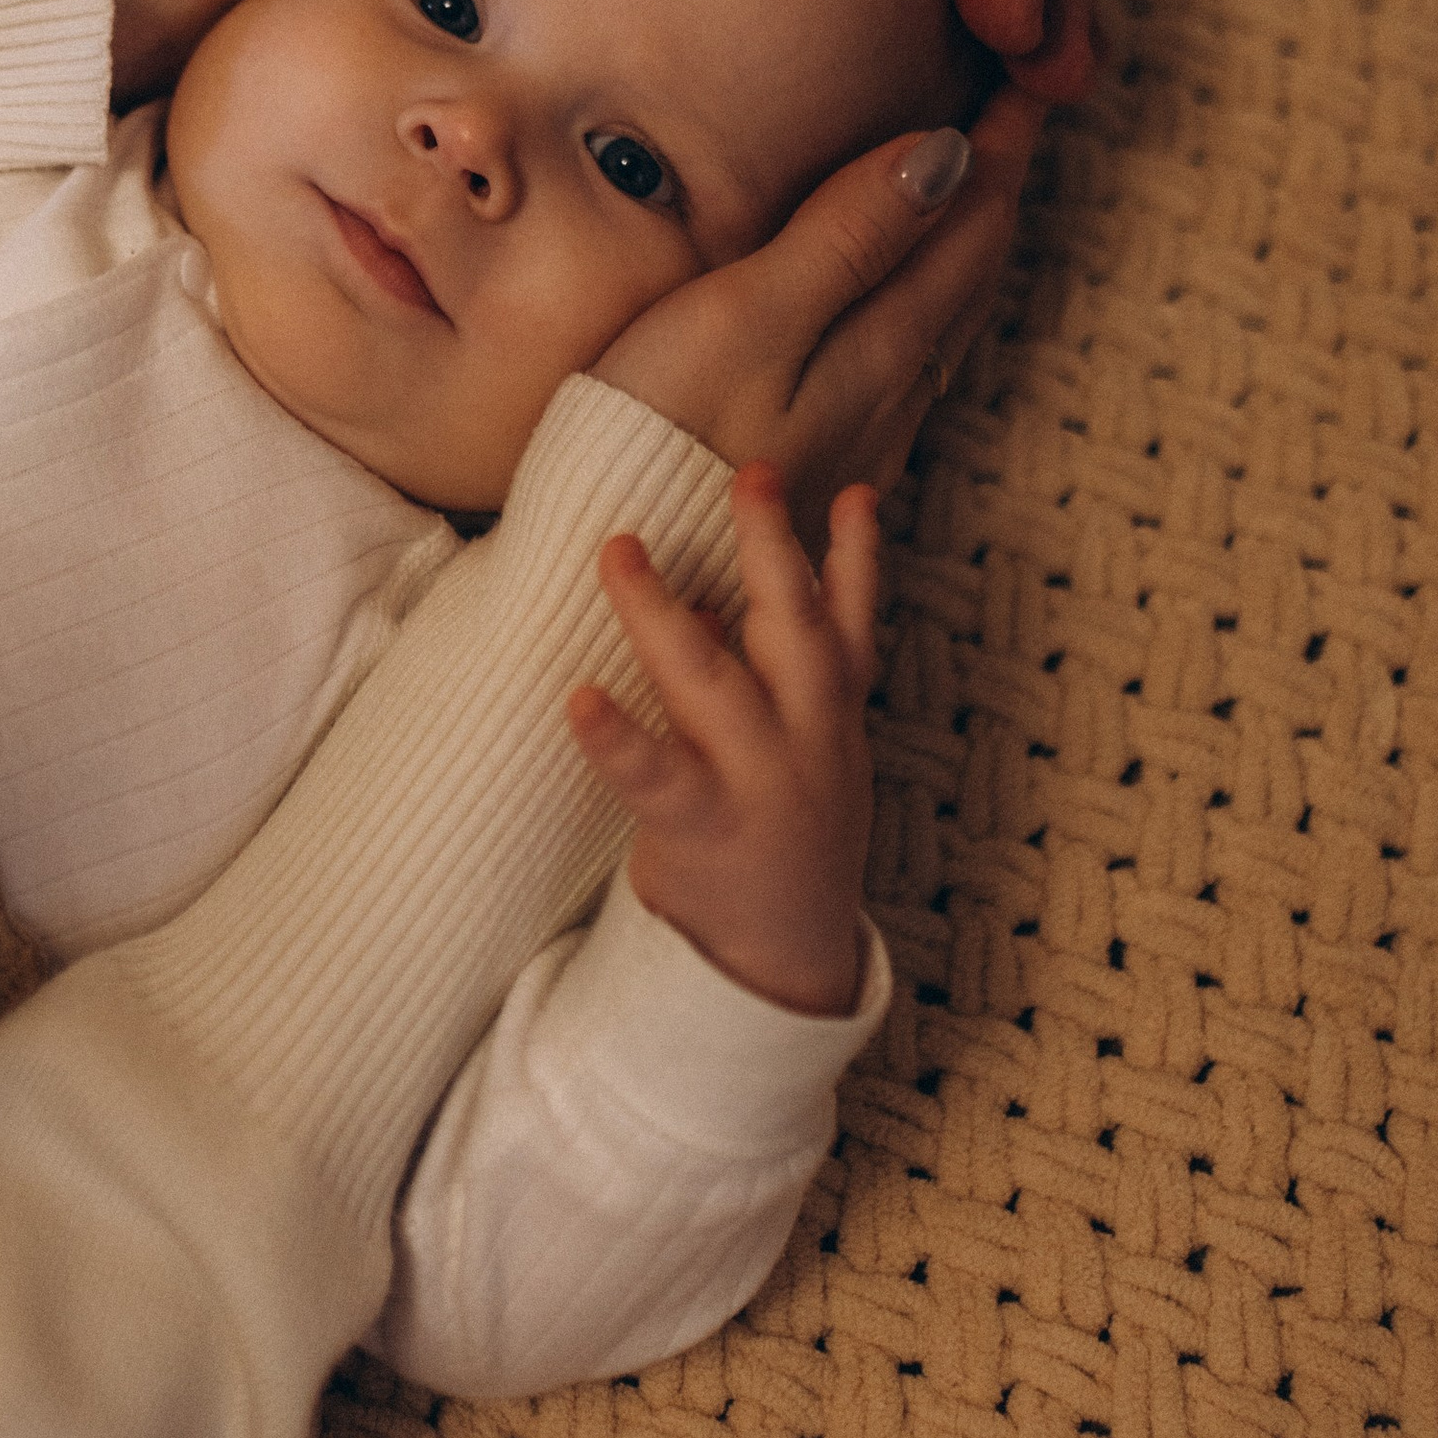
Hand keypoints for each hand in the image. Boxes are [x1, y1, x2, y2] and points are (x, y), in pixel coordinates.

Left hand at [571, 464, 879, 1014]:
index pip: (857, 625)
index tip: (859, 492)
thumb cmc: (782, 831)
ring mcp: (757, 782)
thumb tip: (698, 594)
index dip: (859, 558)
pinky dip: (616, 737)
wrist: (784, 963)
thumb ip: (767, 678)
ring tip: (619, 549)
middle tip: (753, 475)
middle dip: (775, 549)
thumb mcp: (802, 754)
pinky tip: (578, 696)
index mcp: (833, 720)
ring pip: (711, 682)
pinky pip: (654, 776)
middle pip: (796, 629)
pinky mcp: (701, 827)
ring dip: (662, 613)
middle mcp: (806, 740)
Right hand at [596, 82, 1042, 528]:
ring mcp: (857, 443)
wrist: (602, 581)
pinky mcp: (813, 474)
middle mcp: (887, 398)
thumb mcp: (748, 319)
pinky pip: (905, 371)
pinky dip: (927, 311)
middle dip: (997, 187)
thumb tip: (946, 157)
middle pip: (967, 273)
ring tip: (978, 195)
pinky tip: (906, 321)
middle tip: (1022, 112)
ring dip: (967, 252)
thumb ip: (846, 240)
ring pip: (942, 325)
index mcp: (879, 347)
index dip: (1001, 143)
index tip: (1035, 72)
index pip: (965, 222)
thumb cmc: (656, 437)